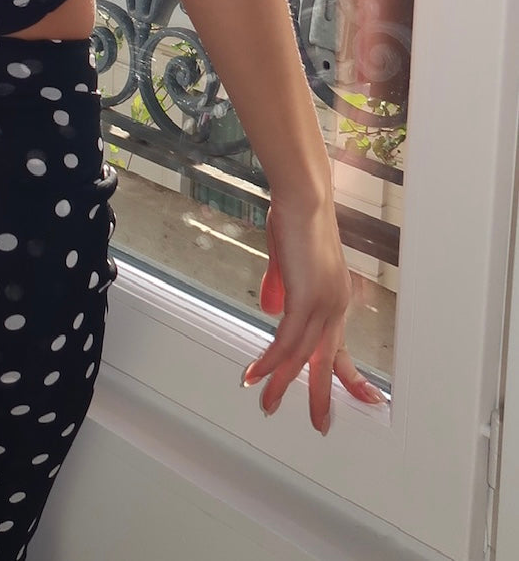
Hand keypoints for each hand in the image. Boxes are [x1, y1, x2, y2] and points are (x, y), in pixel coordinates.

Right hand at [240, 196, 387, 432]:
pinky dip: (270, 360)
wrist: (303, 197)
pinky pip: (286, 340)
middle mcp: (335, 305)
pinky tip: (256, 373)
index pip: (342, 346)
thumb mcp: (287, 261)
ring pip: (302, 356)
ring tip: (266, 403)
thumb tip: (271, 309)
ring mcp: (322, 303)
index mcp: (336, 298)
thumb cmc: (296, 219)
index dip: (350, 376)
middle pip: (328, 361)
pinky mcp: (303, 298)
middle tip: (321, 425)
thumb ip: (281, 287)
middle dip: (322, 396)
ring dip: (281, 382)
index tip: (367, 400)